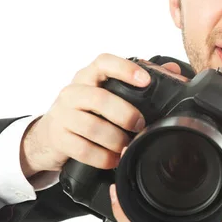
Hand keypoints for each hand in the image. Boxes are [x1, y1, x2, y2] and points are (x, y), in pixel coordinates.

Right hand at [20, 53, 185, 176]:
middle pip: (100, 99)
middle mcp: (73, 92)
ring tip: (127, 145)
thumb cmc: (85, 110)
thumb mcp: (106, 91)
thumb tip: (173, 69)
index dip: (125, 69)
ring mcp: (63, 115)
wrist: (49, 134)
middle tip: (140, 125)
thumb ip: (138, 81)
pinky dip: (103, 157)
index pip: (104, 62)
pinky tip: (113, 159)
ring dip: (115, 139)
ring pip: (92, 126)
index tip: (146, 81)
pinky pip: (83, 149)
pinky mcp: (59, 138)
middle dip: (125, 114)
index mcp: (88, 76)